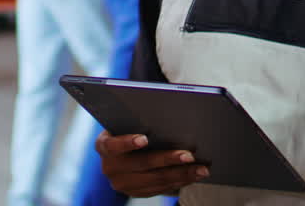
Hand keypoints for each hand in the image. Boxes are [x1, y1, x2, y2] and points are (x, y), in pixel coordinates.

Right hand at [95, 131, 209, 197]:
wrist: (120, 150)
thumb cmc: (127, 128)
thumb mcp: (125, 122)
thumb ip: (139, 120)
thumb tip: (168, 111)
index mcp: (104, 146)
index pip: (113, 145)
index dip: (128, 142)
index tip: (144, 138)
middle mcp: (110, 167)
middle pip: (141, 164)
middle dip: (168, 159)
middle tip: (188, 155)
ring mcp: (123, 183)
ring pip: (155, 180)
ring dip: (181, 174)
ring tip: (200, 168)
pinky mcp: (137, 192)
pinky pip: (161, 189)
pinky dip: (179, 182)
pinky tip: (193, 175)